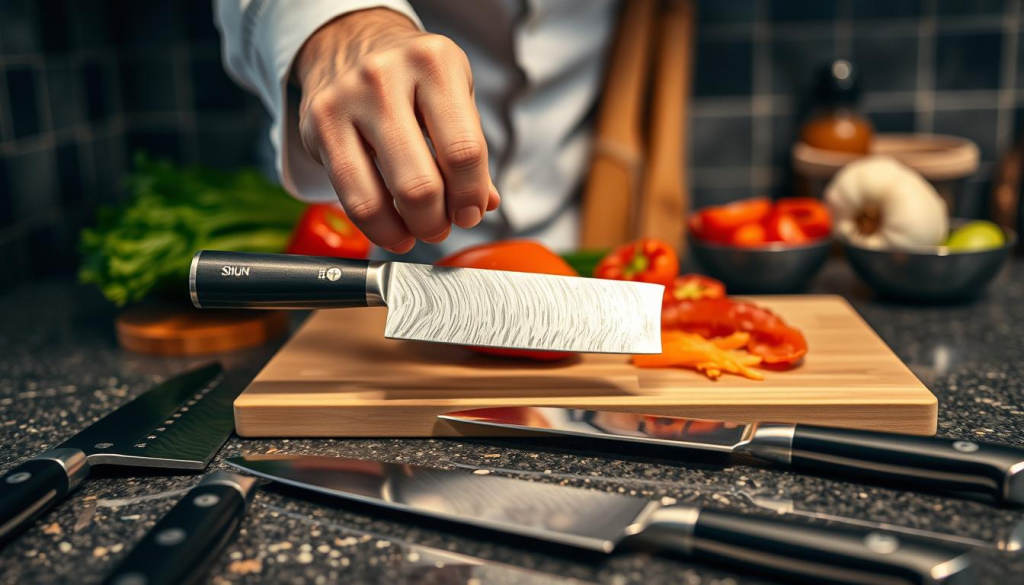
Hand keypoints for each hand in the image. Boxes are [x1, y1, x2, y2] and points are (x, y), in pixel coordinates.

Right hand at [294, 8, 499, 252]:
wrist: (350, 40)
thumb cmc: (412, 76)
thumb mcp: (453, 94)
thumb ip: (469, 148)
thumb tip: (486, 203)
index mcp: (434, 63)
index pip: (464, 151)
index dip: (471, 195)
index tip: (471, 213)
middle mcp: (386, 76)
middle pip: (421, 183)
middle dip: (438, 221)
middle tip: (443, 226)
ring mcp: (347, 99)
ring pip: (380, 197)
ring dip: (407, 229)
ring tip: (418, 231)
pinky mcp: (318, 125)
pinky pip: (349, 197)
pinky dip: (377, 227)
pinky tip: (392, 230)